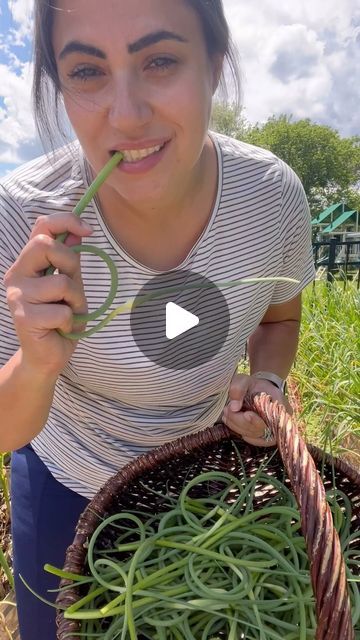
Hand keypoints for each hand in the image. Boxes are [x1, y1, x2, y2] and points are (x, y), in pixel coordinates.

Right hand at [4, 213, 92, 375]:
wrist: (47, 356)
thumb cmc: (59, 318)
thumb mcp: (70, 284)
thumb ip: (70, 260)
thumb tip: (79, 231)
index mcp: (27, 263)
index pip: (41, 227)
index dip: (66, 221)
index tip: (88, 230)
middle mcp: (17, 275)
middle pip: (45, 246)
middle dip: (71, 264)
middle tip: (73, 289)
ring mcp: (17, 295)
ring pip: (61, 282)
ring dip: (75, 301)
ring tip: (67, 313)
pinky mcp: (24, 317)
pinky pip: (62, 311)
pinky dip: (70, 321)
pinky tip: (59, 328)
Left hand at [221, 372, 291, 446]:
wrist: (258, 389)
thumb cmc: (252, 384)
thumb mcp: (243, 380)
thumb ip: (238, 389)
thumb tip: (234, 407)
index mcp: (279, 403)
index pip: (273, 419)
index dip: (258, 420)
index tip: (246, 414)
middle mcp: (281, 419)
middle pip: (262, 429)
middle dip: (242, 422)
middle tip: (227, 411)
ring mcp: (274, 428)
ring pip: (257, 435)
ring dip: (238, 427)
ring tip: (226, 415)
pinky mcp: (266, 434)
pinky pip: (256, 440)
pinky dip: (242, 433)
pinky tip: (232, 424)